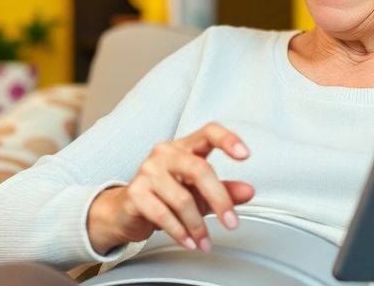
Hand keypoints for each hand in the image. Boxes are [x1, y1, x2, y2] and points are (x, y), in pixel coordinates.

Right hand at [88, 123, 254, 254]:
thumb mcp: (199, 192)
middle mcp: (165, 154)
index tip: (245, 154)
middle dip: (219, 199)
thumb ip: (225, 190)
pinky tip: (189, 242)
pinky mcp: (135, 193)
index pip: (209, 132)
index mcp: (185, 147)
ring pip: (182, 198)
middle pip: (199, 169)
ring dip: (198, 226)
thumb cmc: (165, 196)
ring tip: (205, 241)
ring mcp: (148, 171)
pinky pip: (163, 214)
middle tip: (231, 222)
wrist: (126, 211)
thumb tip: (248, 191)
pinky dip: (180, 232)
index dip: (228, 140)